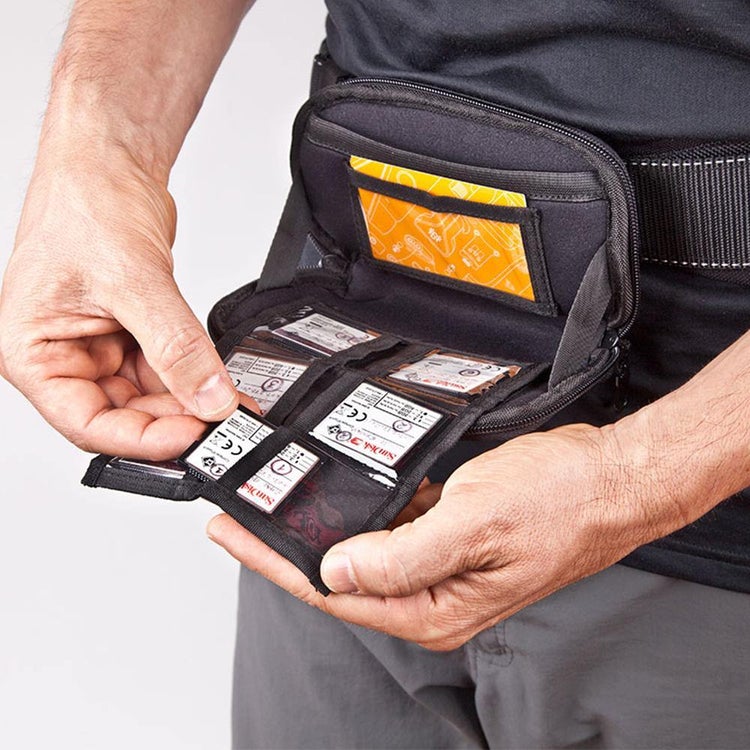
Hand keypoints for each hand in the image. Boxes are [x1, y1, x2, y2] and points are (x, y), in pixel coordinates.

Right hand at [0, 135, 237, 457]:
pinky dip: (195, 379)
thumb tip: (209, 397)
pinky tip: (221, 386)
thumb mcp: (132, 282)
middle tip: (219, 426)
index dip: (140, 440)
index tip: (190, 439)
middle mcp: (63, 355)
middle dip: (172, 422)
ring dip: (189, 404)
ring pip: (148, 397)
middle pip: (121, 416)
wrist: (110, 163)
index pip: (87, 424)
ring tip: (227, 409)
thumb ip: (175, 347)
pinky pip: (166, 370)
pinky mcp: (133, 333)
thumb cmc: (86, 204)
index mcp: (34, 352)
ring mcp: (99, 346)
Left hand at [207, 421, 690, 649]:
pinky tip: (336, 494)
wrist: (609, 478)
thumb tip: (336, 572)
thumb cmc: (559, 501)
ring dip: (320, 530)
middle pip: (338, 576)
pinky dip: (359, 512)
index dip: (276, 563)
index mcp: (434, 608)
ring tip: (274, 507)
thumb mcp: (476, 525)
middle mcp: (433, 596)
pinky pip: (391, 529)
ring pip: (361, 553)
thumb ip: (402, 557)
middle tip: (238, 519)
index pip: (334, 592)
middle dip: (284, 549)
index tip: (234, 534)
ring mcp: (441, 567)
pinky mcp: (450, 538)